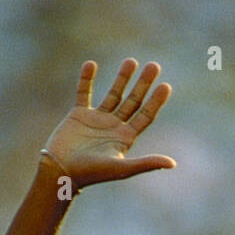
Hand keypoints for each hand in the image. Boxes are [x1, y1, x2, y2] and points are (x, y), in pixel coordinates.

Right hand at [44, 58, 175, 186]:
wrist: (62, 172)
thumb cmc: (93, 173)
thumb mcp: (122, 168)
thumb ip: (147, 164)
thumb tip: (172, 164)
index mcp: (125, 138)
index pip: (145, 116)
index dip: (156, 101)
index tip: (166, 85)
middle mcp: (114, 126)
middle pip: (133, 101)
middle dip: (143, 84)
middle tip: (154, 65)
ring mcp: (97, 119)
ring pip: (113, 94)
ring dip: (122, 78)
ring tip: (131, 61)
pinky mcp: (78, 114)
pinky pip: (83, 92)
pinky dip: (86, 79)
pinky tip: (91, 64)